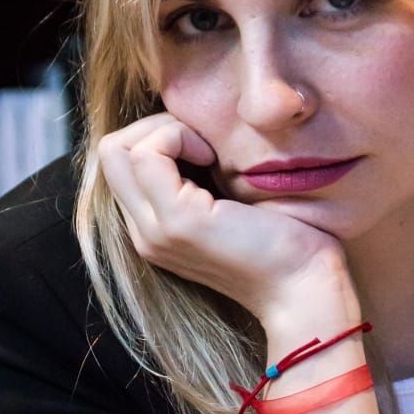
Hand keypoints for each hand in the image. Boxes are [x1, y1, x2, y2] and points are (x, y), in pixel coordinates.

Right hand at [97, 114, 350, 322]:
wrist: (303, 286)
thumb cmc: (281, 241)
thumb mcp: (228, 202)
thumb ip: (199, 178)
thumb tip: (194, 130)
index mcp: (154, 229)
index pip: (120, 162)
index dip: (156, 138)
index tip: (206, 148)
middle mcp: (144, 233)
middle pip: (110, 153)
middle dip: (154, 127)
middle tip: (203, 142)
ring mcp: (155, 229)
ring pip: (117, 149)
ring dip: (165, 131)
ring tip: (208, 150)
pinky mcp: (177, 220)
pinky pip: (147, 154)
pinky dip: (177, 137)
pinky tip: (213, 156)